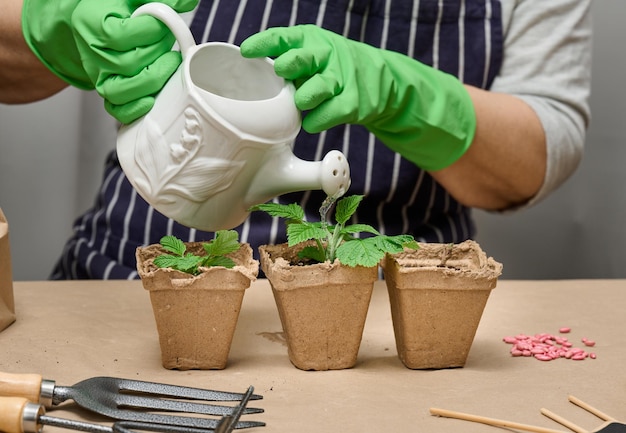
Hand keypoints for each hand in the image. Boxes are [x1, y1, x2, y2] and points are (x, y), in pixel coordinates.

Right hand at [22, 0, 197, 123]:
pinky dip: (137, 108)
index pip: (121, 35)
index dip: (150, 31)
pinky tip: (153, 97)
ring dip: (154, 80)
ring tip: (168, 64)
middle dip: (158, 53)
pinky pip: (118, 109)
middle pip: (129, 63)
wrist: (94, 25)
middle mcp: (92, 51)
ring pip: (125, 90)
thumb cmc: (113, 9)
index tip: (165, 25)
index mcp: (91, 22)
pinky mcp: (108, 91)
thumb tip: (186, 2)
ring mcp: (99, 75)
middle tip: (169, 43)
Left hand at [240, 25, 475, 170]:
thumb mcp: (314, 53)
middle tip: (281, 72)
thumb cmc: (333, 68)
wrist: (383, 81)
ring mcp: (341, 79)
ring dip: (304, 98)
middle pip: (303, 58)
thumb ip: (288, 59)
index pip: (283, 37)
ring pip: (316, 89)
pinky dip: (315, 122)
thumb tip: (249, 73)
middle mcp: (327, 55)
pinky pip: (328, 115)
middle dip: (288, 65)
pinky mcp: (353, 103)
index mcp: (311, 40)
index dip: (264, 44)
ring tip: (301, 103)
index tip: (246, 52)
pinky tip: (310, 123)